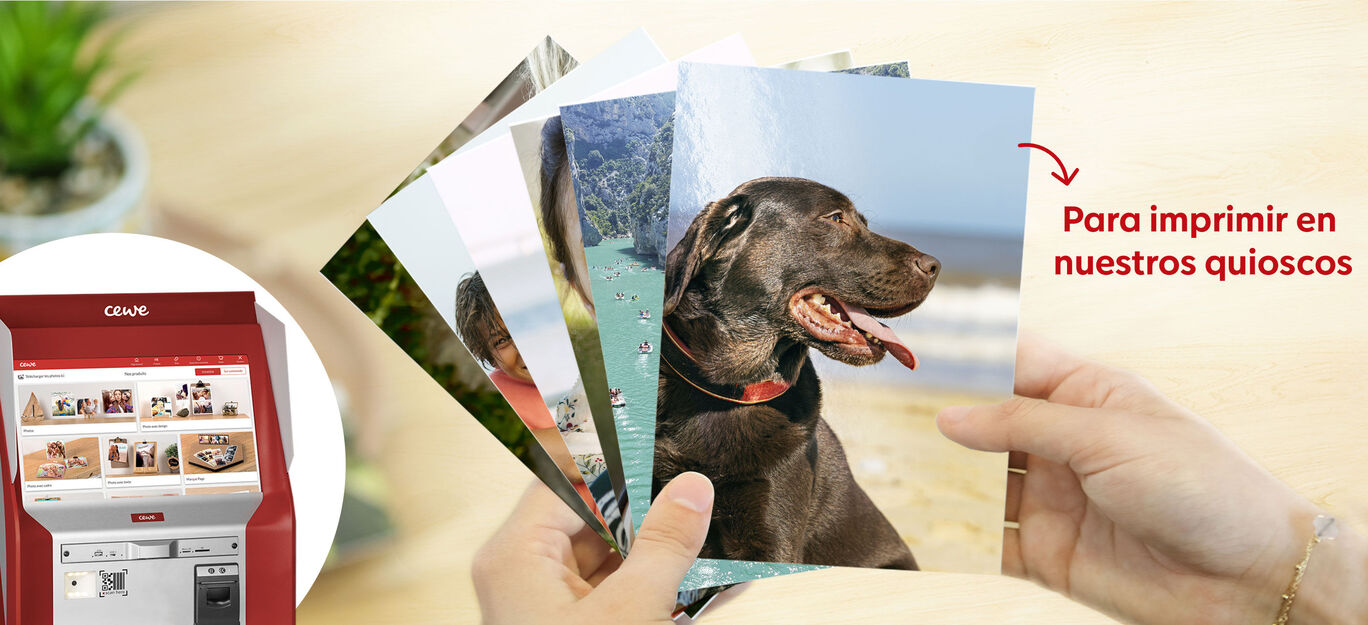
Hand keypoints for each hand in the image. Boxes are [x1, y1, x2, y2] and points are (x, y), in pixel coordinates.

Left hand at [473, 472, 714, 624]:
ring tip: (702, 518)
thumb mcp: (630, 613)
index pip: (564, 477)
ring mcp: (545, 599)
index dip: (614, 454)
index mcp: (516, 554)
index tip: (661, 431)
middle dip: (644, 501)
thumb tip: (692, 487)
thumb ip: (664, 546)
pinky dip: (650, 576)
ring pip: (605, 548)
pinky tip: (691, 568)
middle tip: (695, 481)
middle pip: (587, 510)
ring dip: (653, 540)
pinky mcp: (571, 623)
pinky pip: (612, 583)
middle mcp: (521, 568)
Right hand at [937, 333, 1366, 624]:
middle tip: (887, 412)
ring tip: (895, 466)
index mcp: (1086, 395)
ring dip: (943, 478)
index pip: (1015, 361)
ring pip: (978, 481)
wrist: (1248, 578)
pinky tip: (928, 523)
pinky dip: (958, 536)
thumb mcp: (1108, 437)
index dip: (970, 354)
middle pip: (987, 422)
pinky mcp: (1046, 552)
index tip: (916, 348)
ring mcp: (1052, 498)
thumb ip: (1023, 423)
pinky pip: (989, 541)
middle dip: (943, 418)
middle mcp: (1063, 443)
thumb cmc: (1202, 487)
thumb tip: (950, 416)